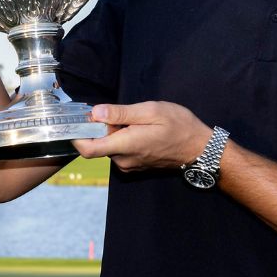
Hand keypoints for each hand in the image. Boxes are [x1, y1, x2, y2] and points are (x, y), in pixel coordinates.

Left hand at [73, 102, 213, 171]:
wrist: (199, 148)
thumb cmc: (178, 126)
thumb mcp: (150, 111)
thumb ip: (121, 113)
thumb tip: (95, 113)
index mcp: (125, 145)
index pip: (87, 148)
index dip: (77, 135)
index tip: (78, 119)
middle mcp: (123, 160)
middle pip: (97, 144)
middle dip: (100, 127)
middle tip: (116, 112)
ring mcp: (129, 165)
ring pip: (109, 146)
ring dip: (113, 132)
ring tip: (133, 120)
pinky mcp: (135, 165)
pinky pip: (120, 150)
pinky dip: (122, 138)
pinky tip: (139, 129)